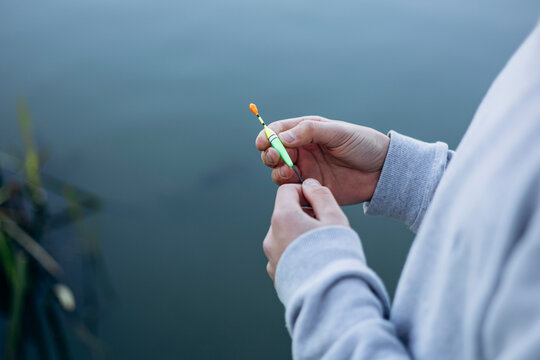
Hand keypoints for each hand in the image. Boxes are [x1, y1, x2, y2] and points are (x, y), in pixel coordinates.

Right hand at [255, 116, 389, 204]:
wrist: (383, 171)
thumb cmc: (363, 145)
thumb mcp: (338, 132)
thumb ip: (309, 132)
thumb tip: (282, 138)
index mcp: (308, 131)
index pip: (279, 131)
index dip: (267, 136)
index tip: (263, 142)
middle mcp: (303, 150)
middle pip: (273, 152)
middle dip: (270, 154)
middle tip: (275, 157)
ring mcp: (306, 170)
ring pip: (278, 171)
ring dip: (277, 171)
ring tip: (288, 172)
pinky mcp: (311, 188)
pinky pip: (292, 190)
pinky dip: (288, 188)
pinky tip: (298, 186)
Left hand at [263, 179, 348, 280]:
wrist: (329, 297)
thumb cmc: (335, 254)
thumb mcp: (334, 218)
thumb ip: (321, 196)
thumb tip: (310, 184)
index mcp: (283, 218)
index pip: (286, 191)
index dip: (303, 192)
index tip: (318, 202)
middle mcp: (271, 236)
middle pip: (285, 214)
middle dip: (303, 215)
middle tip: (325, 227)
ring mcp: (271, 257)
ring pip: (284, 236)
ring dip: (299, 235)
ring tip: (321, 248)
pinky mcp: (275, 274)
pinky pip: (284, 256)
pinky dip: (296, 254)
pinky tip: (314, 264)